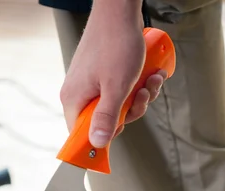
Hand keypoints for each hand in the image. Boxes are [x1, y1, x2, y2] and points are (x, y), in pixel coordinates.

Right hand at [59, 1, 167, 147]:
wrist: (120, 9)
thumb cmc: (116, 43)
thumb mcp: (115, 87)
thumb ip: (107, 118)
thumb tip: (97, 143)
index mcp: (74, 99)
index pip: (81, 135)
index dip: (103, 137)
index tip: (121, 129)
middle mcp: (79, 94)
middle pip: (106, 122)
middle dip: (131, 111)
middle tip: (141, 95)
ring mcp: (91, 84)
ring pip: (118, 106)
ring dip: (140, 97)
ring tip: (150, 80)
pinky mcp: (103, 75)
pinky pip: (121, 92)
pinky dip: (138, 86)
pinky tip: (150, 74)